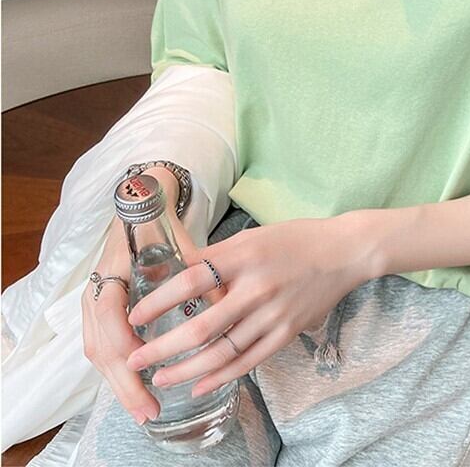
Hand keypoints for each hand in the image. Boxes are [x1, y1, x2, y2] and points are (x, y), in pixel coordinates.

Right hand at [81, 167, 211, 425]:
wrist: (140, 206)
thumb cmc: (162, 228)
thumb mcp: (182, 249)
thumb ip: (201, 277)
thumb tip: (226, 305)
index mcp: (113, 277)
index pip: (114, 330)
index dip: (132, 361)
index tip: (153, 382)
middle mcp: (96, 293)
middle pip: (102, 351)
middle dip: (125, 386)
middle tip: (148, 412)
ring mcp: (92, 302)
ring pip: (98, 353)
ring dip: (119, 382)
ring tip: (143, 406)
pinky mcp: (99, 309)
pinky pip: (100, 346)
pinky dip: (115, 368)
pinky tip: (136, 383)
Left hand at [124, 215, 367, 396]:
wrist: (345, 252)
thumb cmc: (296, 239)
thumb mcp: (253, 237)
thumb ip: (217, 255)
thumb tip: (176, 272)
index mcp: (244, 256)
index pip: (190, 281)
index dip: (158, 302)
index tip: (135, 317)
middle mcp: (257, 287)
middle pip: (200, 327)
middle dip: (161, 347)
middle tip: (134, 359)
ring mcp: (273, 314)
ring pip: (221, 352)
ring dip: (185, 369)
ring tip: (159, 377)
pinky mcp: (287, 333)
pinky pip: (249, 361)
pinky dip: (222, 376)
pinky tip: (200, 384)